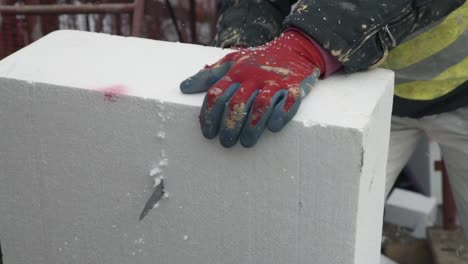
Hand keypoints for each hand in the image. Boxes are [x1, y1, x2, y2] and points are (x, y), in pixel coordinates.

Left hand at [180, 30, 323, 147]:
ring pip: (261, 105)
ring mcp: (275, 82)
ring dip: (253, 126)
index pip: (217, 94)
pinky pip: (289, 101)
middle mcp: (254, 77)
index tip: (208, 133)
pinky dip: (281, 114)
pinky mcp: (295, 86)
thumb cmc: (258, 60)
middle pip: (238, 103)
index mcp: (237, 72)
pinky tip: (273, 127)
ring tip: (246, 142)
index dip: (209, 116)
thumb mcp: (232, 62)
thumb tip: (183, 88)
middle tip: (226, 143)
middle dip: (230, 126)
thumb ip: (208, 76)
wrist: (294, 49)